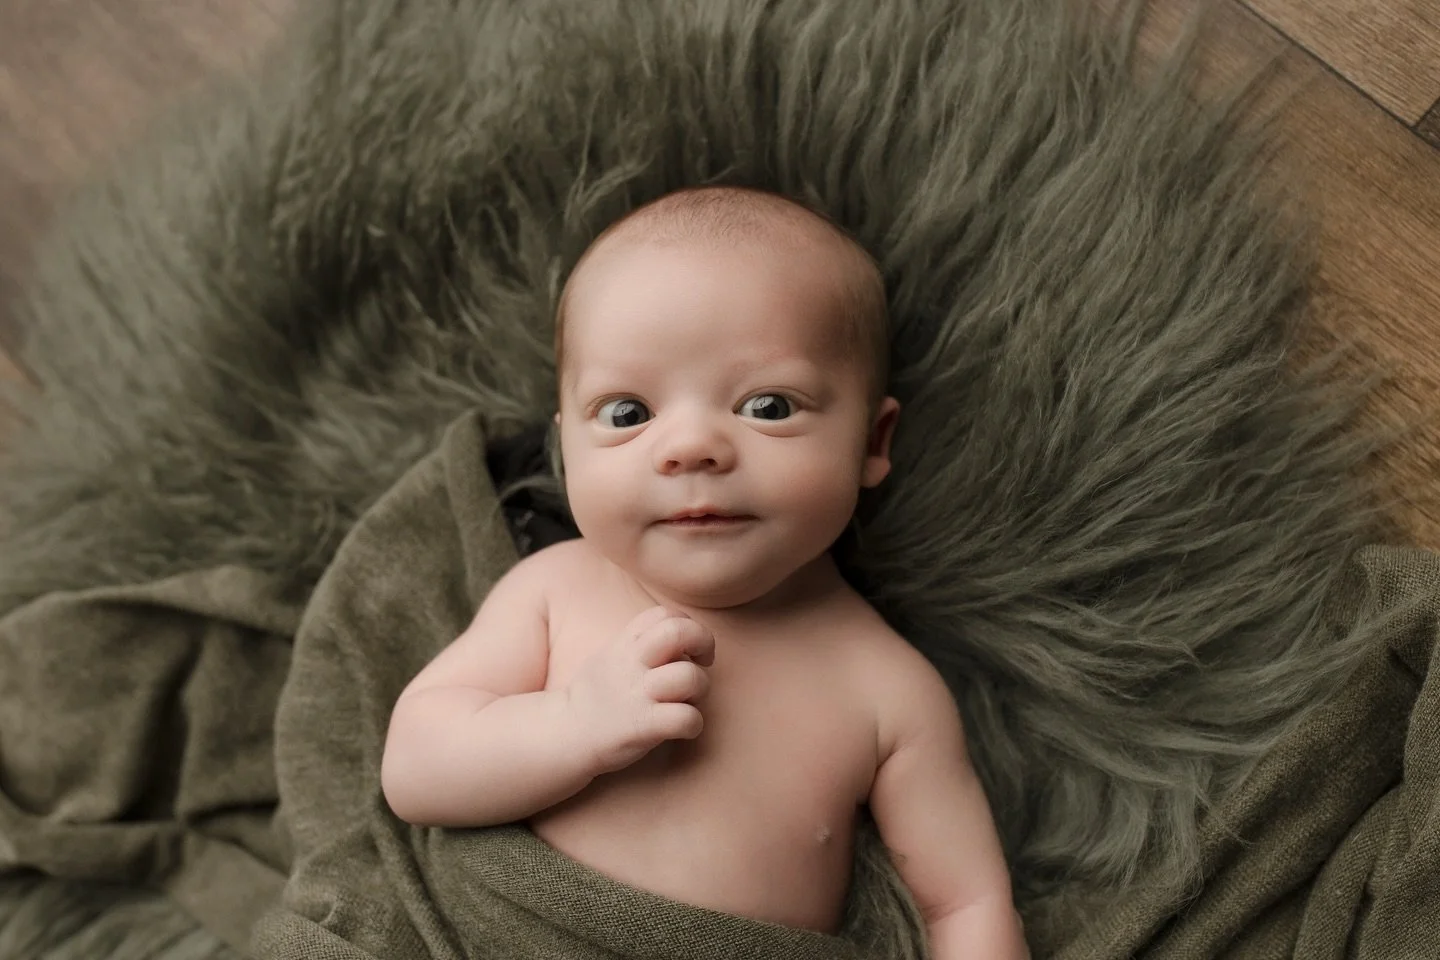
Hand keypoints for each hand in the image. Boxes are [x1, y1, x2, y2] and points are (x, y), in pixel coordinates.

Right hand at [564, 605, 714, 774]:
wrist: (566, 735)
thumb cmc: (597, 698)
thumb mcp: (611, 657)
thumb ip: (641, 643)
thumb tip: (681, 636)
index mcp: (624, 645)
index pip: (662, 613)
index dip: (685, 624)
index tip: (687, 648)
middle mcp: (631, 664)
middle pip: (678, 632)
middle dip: (703, 641)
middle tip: (703, 662)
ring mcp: (637, 694)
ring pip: (689, 676)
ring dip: (701, 688)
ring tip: (689, 700)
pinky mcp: (643, 725)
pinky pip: (686, 718)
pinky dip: (694, 724)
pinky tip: (684, 728)